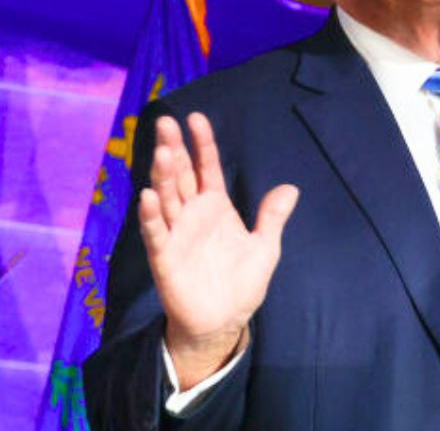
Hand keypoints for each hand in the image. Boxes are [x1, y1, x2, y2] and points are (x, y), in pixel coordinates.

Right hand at [138, 112, 298, 388]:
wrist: (225, 320)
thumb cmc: (242, 282)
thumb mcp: (265, 246)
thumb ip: (272, 216)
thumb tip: (291, 188)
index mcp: (216, 207)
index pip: (206, 168)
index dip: (202, 144)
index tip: (196, 118)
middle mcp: (193, 215)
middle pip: (181, 176)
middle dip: (174, 150)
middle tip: (166, 122)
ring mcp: (177, 234)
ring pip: (167, 198)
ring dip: (162, 176)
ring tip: (161, 151)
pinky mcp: (165, 257)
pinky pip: (156, 233)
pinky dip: (152, 215)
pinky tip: (148, 195)